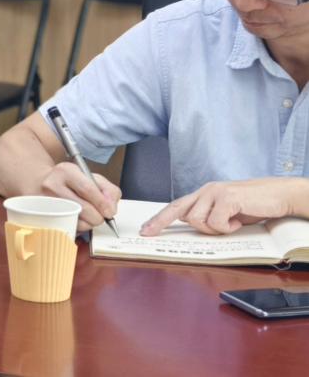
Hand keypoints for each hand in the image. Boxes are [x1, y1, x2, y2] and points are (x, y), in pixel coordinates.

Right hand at [39, 161, 121, 231]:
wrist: (42, 183)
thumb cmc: (70, 182)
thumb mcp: (90, 177)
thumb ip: (108, 190)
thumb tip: (111, 208)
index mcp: (66, 171)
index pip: (87, 189)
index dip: (102, 203)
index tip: (110, 212)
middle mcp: (52, 184)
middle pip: (83, 208)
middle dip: (98, 217)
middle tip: (101, 216)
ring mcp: (46, 201)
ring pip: (76, 220)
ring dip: (89, 223)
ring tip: (88, 216)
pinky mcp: (44, 215)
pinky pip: (68, 227)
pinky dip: (78, 227)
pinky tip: (78, 219)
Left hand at [140, 177, 305, 235]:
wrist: (279, 195)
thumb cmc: (254, 205)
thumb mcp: (227, 211)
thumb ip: (209, 215)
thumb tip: (191, 224)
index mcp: (204, 194)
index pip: (176, 206)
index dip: (159, 218)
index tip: (145, 230)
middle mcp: (206, 190)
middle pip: (177, 210)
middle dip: (160, 223)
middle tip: (149, 233)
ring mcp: (215, 192)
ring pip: (197, 220)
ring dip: (213, 229)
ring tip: (230, 224)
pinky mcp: (227, 197)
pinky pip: (216, 222)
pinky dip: (227, 227)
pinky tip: (238, 220)